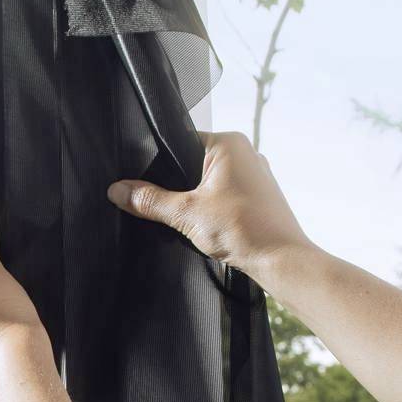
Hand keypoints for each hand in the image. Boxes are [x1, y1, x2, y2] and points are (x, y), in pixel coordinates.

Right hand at [107, 131, 312, 276]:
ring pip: (209, 181)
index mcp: (229, 143)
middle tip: (166, 205)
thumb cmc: (245, 229)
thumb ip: (150, 200)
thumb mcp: (186, 213)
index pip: (181, 140)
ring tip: (189, 218)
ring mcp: (255, 175)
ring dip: (196, 200)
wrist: (281, 261)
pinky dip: (212, 209)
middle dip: (178, 185)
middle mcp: (245, 153)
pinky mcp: (258, 196)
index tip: (145, 182)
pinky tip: (207, 227)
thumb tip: (119, 190)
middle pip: (193, 162)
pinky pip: (224, 195)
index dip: (160, 162)